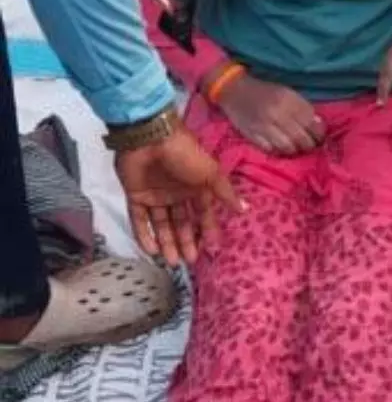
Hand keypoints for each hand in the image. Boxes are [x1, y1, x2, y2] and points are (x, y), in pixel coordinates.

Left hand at [116, 126, 243, 266]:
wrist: (150, 139)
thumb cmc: (185, 155)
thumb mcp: (211, 174)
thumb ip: (225, 193)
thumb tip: (245, 210)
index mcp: (196, 187)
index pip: (203, 214)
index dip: (207, 230)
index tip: (211, 249)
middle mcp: (177, 194)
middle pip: (182, 223)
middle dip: (186, 242)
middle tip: (189, 262)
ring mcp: (155, 196)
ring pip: (162, 225)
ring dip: (167, 243)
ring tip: (172, 262)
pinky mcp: (136, 196)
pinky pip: (140, 220)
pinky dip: (144, 235)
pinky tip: (151, 251)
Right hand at [213, 70, 324, 155]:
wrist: (234, 90)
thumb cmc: (265, 91)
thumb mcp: (288, 93)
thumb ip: (304, 108)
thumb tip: (319, 125)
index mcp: (288, 101)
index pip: (311, 124)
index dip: (319, 133)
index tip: (319, 136)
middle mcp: (277, 114)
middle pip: (301, 139)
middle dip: (309, 145)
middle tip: (310, 144)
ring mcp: (263, 127)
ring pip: (287, 148)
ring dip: (295, 150)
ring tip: (296, 147)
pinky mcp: (252, 136)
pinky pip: (271, 150)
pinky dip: (278, 151)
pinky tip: (280, 146)